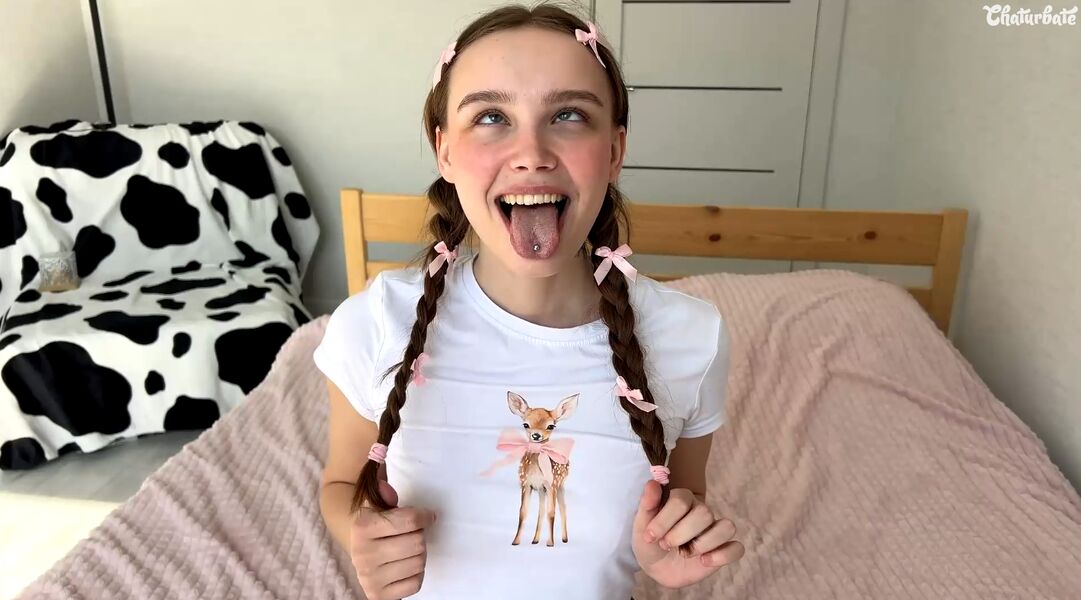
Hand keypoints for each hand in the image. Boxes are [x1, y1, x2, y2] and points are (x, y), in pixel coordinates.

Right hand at [350, 480, 437, 599]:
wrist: (358, 548)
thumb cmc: (377, 524)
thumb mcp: (378, 505)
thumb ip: (384, 495)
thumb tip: (385, 489)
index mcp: (362, 527)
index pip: (410, 520)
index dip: (425, 516)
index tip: (427, 516)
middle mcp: (363, 554)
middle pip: (417, 543)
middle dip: (419, 536)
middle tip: (412, 535)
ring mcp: (369, 578)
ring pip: (419, 563)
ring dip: (420, 554)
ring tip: (408, 549)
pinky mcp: (378, 596)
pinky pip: (415, 583)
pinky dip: (416, 574)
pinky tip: (405, 566)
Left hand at [632, 481, 743, 588]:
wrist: (656, 566)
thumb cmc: (650, 541)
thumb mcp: (641, 525)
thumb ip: (647, 503)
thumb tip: (652, 482)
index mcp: (682, 500)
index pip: (681, 500)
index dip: (665, 520)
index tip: (650, 536)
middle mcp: (702, 512)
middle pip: (705, 513)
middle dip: (681, 534)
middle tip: (667, 545)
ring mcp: (714, 531)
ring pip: (727, 527)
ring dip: (703, 544)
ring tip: (686, 554)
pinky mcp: (723, 550)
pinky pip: (737, 549)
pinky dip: (722, 556)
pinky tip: (704, 561)